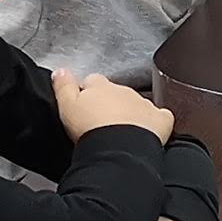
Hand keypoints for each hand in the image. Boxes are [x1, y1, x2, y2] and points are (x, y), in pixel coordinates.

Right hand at [49, 68, 172, 140]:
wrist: (116, 148)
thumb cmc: (90, 130)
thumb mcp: (66, 106)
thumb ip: (63, 86)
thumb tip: (60, 71)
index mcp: (101, 86)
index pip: (93, 82)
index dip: (88, 93)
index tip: (85, 106)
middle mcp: (124, 91)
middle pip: (116, 93)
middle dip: (111, 104)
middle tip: (101, 124)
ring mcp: (143, 104)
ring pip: (138, 103)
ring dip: (131, 113)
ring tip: (121, 132)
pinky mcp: (159, 120)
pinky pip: (161, 117)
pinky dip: (157, 122)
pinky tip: (150, 131)